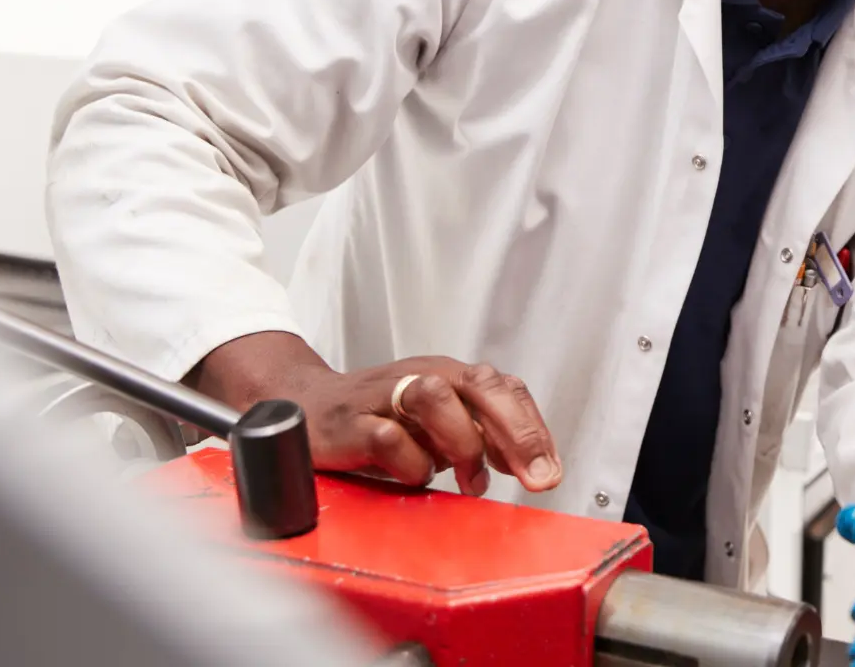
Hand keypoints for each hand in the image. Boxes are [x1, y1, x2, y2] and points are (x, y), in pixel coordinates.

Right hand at [186, 332, 561, 496]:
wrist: (305, 406)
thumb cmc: (377, 418)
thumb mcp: (437, 424)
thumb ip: (481, 436)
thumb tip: (527, 463)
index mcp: (450, 375)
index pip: (505, 388)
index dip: (534, 428)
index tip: (549, 470)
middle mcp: (422, 375)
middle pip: (481, 385)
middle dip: (517, 433)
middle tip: (535, 476)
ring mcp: (386, 394)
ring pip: (436, 397)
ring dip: (462, 444)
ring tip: (468, 480)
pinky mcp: (352, 421)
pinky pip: (389, 438)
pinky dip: (409, 465)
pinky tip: (412, 477)